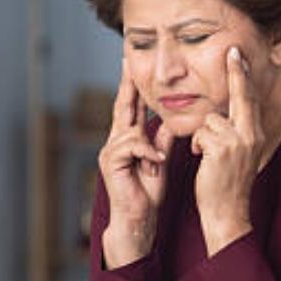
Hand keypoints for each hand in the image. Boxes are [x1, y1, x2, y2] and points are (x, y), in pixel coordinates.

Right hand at [99, 60, 173, 267]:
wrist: (138, 217)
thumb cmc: (148, 191)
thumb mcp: (160, 159)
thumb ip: (163, 138)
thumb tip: (170, 119)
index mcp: (129, 138)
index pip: (132, 106)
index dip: (133, 86)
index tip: (133, 65)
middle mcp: (116, 140)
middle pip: (122, 106)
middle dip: (127, 85)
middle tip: (129, 62)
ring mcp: (111, 150)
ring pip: (131, 129)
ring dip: (149, 144)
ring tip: (159, 161)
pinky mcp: (111, 162)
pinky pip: (131, 146)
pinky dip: (147, 152)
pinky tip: (156, 162)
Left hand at [192, 46, 263, 255]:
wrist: (227, 211)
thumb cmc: (226, 183)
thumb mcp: (235, 153)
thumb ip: (232, 132)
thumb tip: (219, 115)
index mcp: (255, 134)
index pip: (248, 100)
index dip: (242, 76)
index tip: (238, 55)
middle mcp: (251, 134)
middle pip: (240, 97)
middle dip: (236, 73)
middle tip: (232, 49)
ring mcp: (239, 140)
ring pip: (211, 120)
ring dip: (203, 136)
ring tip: (208, 156)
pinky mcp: (223, 148)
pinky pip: (202, 133)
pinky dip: (198, 146)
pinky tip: (205, 161)